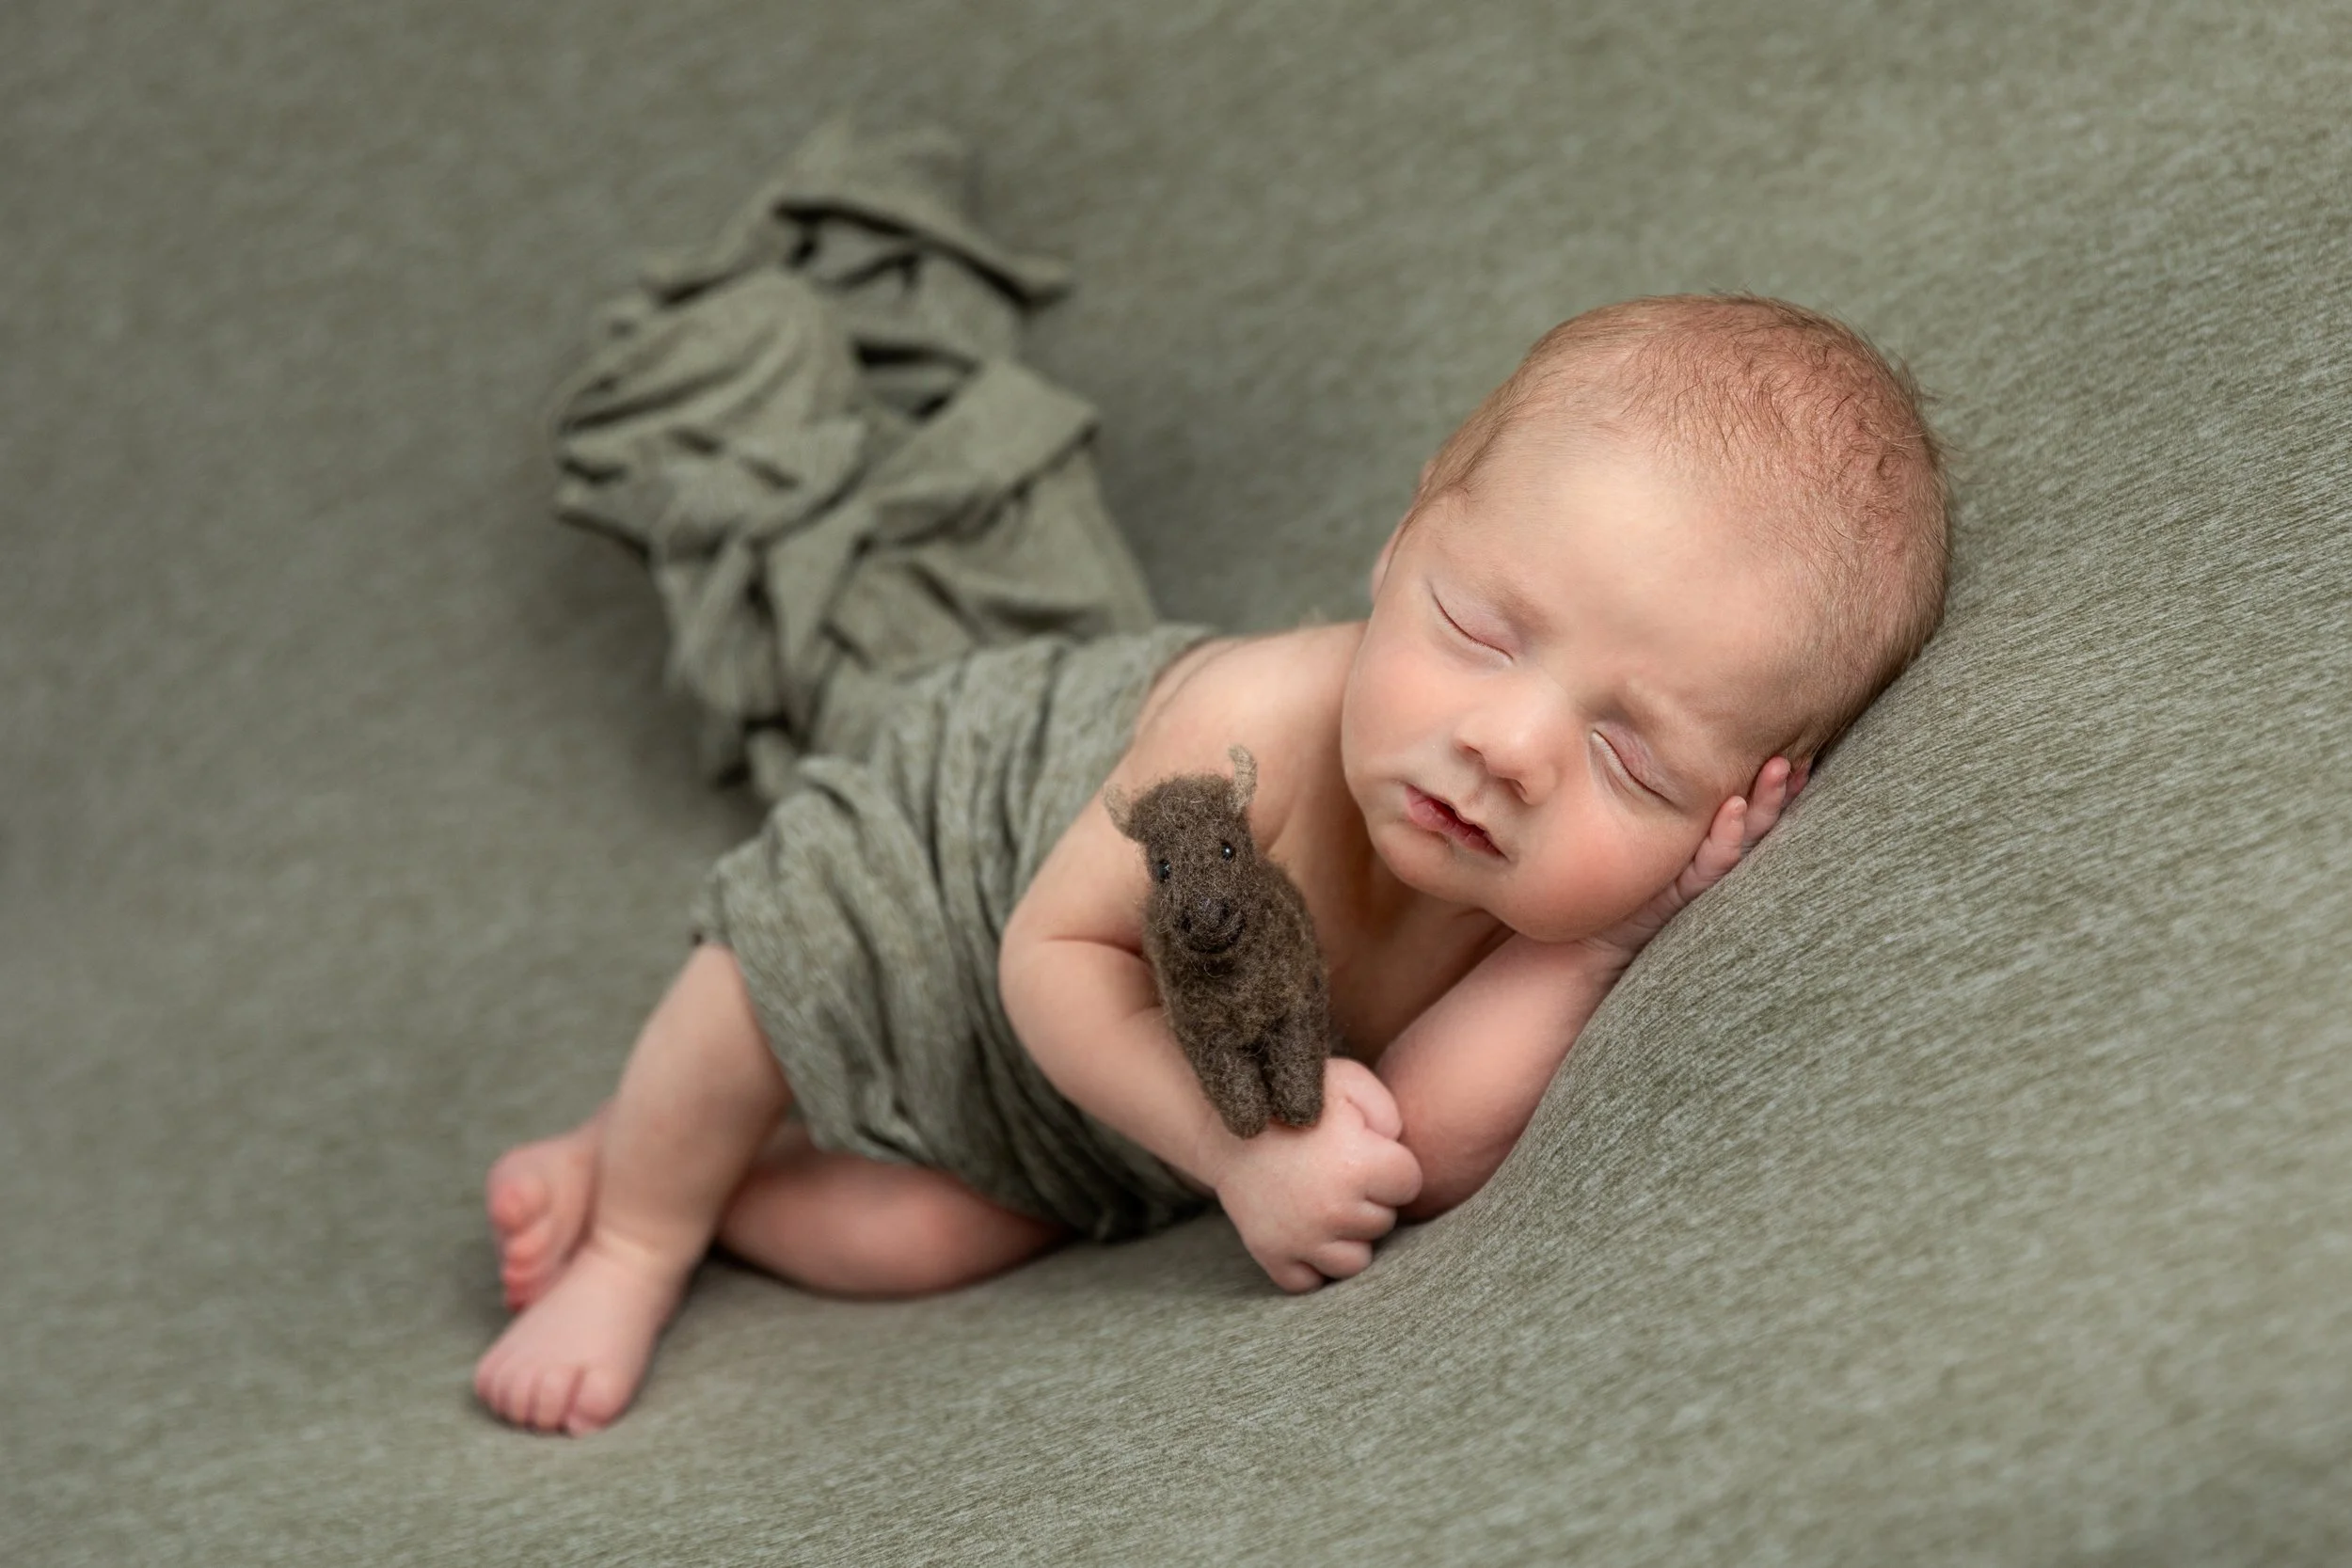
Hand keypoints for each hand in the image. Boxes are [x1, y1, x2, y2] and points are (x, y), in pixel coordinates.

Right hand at [1213, 1057, 1422, 1292]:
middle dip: (1369, 1199)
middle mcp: (1333, 1210)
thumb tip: (1399, 1149)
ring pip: (1355, 1261)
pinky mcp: (1272, 1256)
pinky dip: (1310, 1263)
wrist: (1221, 1124)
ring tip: (1323, 1201)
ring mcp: (1301, 1239)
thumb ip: (1389, 1111)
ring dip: (1346, 1236)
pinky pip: (1310, 1281)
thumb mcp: (1346, 1081)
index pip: (1410, 1183)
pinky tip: (1303, 1229)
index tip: (1365, 1151)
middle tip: (1335, 1171)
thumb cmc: (1290, 1100)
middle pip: (1384, 1221)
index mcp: (1358, 1164)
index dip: (1391, 1164)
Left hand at [1579, 755, 1810, 970]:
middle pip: (1757, 818)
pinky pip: (1711, 861)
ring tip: (1780, 768)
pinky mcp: (1683, 892)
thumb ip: (1660, 798)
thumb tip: (1655, 730)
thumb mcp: (1644, 833)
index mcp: (1709, 841)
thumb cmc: (1620, 883)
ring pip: (1744, 836)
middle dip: (1780, 788)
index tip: (1798, 748)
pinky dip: (1725, 834)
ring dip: (1764, 802)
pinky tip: (1734, 806)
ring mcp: (1702, 875)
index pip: (1748, 804)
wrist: (1592, 938)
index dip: (1773, 781)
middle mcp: (1713, 857)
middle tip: (1803, 754)